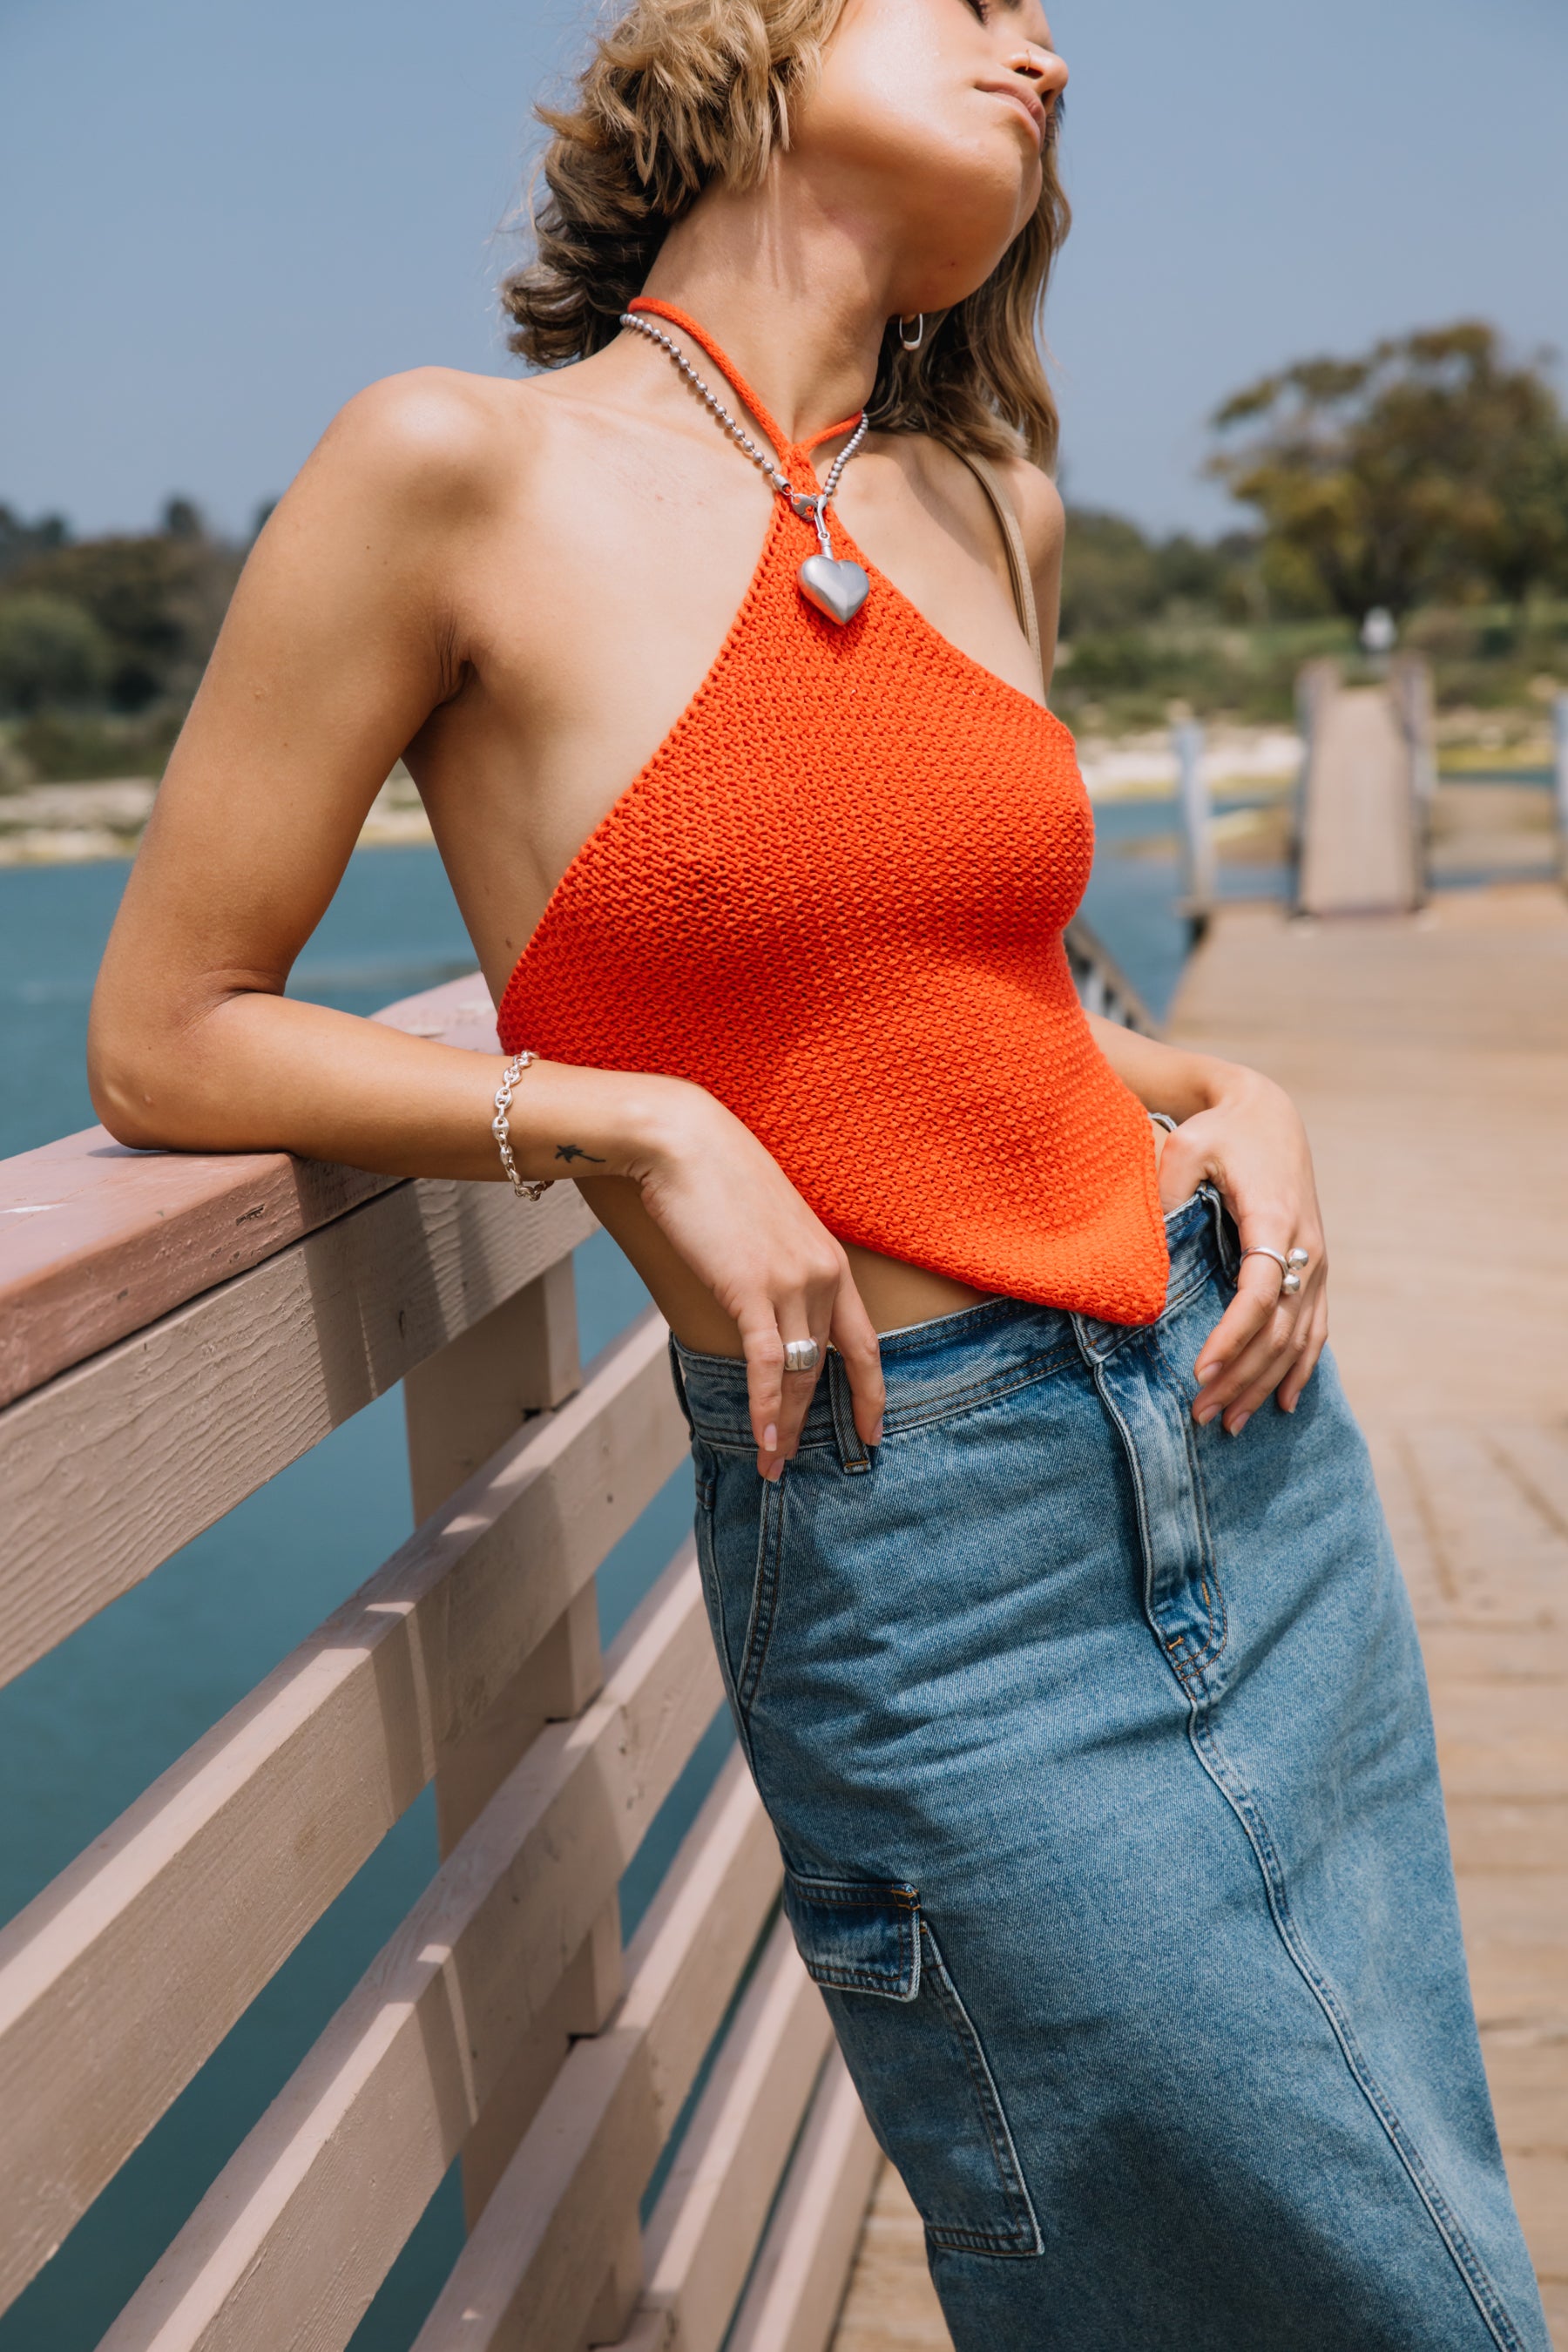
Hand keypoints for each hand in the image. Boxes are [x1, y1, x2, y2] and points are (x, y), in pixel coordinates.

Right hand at [628, 1084, 884, 1480]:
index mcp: (831, 1260)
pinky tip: (763, 1442)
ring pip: (800, 1373)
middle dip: (811, 1422)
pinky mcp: (753, 1289)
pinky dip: (766, 1409)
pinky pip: (768, 1364)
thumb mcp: (765, 1224)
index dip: (870, 1392)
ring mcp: (791, 1282)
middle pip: (825, 1367)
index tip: (872, 1431)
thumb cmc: (715, 1176)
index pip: (864, 1342)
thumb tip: (764, 1306)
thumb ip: (778, 1267)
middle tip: (795, 1464)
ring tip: (771, 1467)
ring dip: (784, 1427)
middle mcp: (823, 1274)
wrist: (683, 1140)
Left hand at [1153, 1069, 1327, 1436]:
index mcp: (1274, 1219)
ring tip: (1227, 1422)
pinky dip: (1300, 1369)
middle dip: (1240, 1377)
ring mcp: (1315, 1263)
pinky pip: (1314, 1329)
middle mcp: (1304, 1248)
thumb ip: (1168, 1195)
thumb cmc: (1220, 1132)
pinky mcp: (1315, 1270)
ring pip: (1298, 1339)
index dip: (1232, 1337)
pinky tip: (1283, 1403)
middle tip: (1198, 1413)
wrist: (1269, 1116)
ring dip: (1264, 1384)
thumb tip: (1146, 1259)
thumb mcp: (1185, 1148)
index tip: (1198, 1370)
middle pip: (1279, 1329)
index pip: (1259, 1293)